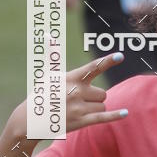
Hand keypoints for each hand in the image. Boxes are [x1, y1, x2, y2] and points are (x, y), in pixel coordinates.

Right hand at [10, 53, 128, 141]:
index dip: (107, 61)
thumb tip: (48, 35)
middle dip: (95, 97)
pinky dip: (115, 116)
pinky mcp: (80, 122)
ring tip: (76, 110)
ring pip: (102, 105)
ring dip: (94, 109)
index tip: (120, 56)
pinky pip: (102, 117)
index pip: (93, 67)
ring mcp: (79, 108)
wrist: (30, 120)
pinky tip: (125, 112)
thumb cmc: (42, 94)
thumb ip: (53, 55)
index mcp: (71, 78)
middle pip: (103, 93)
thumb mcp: (48, 74)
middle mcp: (76, 92)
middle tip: (77, 101)